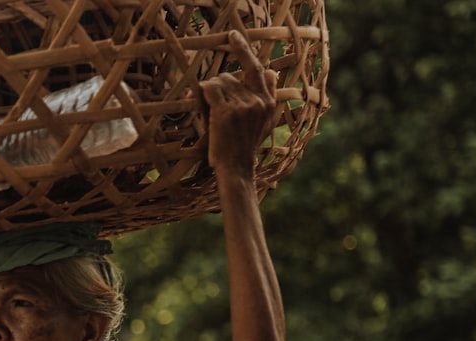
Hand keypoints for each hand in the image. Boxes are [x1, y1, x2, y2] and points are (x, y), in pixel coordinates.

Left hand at [199, 30, 277, 174]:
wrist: (237, 168)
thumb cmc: (245, 146)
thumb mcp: (264, 121)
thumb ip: (269, 95)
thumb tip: (272, 71)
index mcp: (269, 101)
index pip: (257, 69)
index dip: (243, 50)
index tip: (233, 36)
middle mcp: (258, 101)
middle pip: (231, 76)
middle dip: (219, 88)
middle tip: (217, 108)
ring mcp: (243, 106)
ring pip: (219, 83)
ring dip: (211, 94)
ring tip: (213, 114)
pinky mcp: (226, 112)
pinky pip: (210, 89)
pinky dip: (202, 92)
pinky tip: (202, 101)